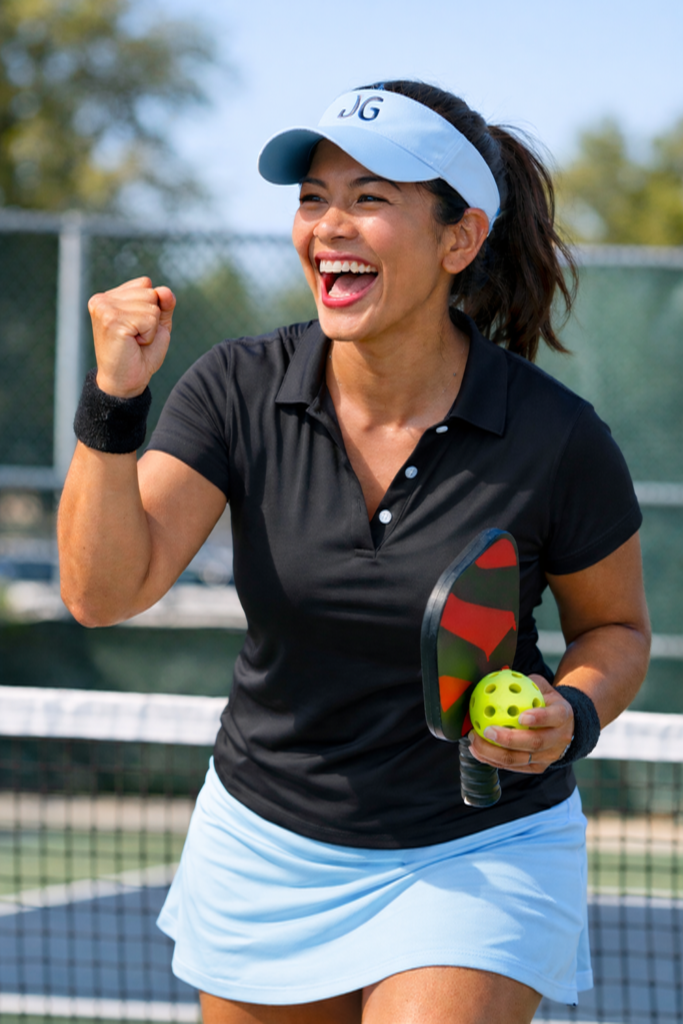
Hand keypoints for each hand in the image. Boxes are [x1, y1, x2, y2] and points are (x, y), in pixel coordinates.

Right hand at [87, 276, 175, 397]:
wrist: (127, 381)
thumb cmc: (140, 354)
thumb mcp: (157, 324)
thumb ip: (164, 303)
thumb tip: (165, 290)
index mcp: (108, 297)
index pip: (145, 284)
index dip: (152, 308)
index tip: (137, 328)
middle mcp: (102, 299)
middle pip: (150, 292)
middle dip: (152, 319)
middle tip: (136, 337)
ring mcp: (104, 308)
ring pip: (151, 305)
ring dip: (151, 328)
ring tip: (134, 341)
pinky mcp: (111, 320)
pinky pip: (150, 319)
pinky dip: (149, 335)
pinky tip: (133, 344)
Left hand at [468, 675, 573, 773]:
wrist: (563, 725)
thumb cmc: (545, 701)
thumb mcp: (540, 687)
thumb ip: (523, 683)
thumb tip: (496, 676)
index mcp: (563, 715)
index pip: (554, 717)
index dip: (539, 718)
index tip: (520, 716)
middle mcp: (559, 739)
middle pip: (535, 742)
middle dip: (509, 739)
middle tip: (487, 730)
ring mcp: (549, 756)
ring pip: (520, 759)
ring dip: (494, 752)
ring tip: (475, 741)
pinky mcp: (537, 768)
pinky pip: (512, 766)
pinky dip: (492, 759)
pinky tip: (476, 750)